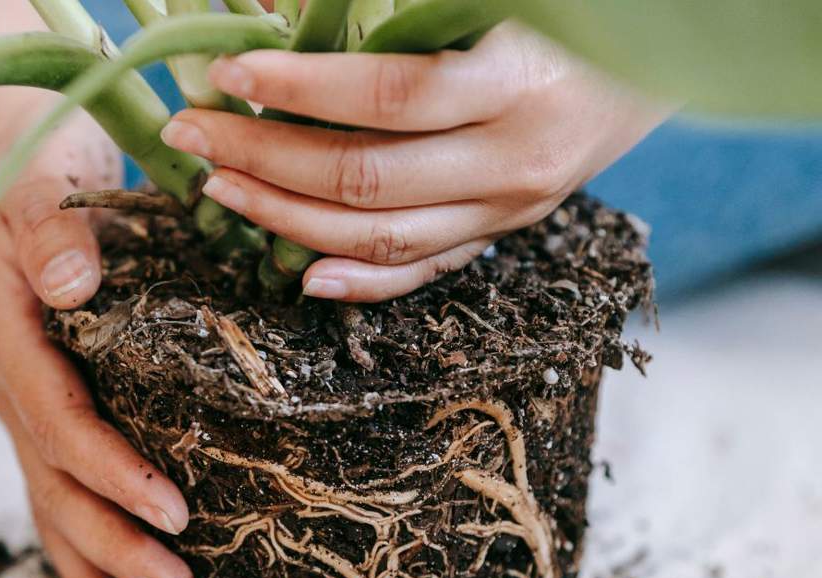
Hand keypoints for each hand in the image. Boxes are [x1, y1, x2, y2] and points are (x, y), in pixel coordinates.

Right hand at [0, 110, 194, 577]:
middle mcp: (14, 387)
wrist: (20, 172)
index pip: (58, 421)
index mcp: (11, 339)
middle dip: (113, 547)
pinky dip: (92, 546)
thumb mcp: (41, 187)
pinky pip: (64, 489)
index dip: (109, 470)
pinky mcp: (52, 412)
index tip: (172, 507)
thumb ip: (52, 232)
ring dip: (100, 567)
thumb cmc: (39, 175)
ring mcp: (28, 408)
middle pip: (56, 485)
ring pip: (55, 503)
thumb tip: (71, 283)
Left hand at [159, 22, 669, 301]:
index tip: (226, 72)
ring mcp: (510, 209)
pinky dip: (360, 282)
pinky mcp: (503, 234)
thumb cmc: (564, 12)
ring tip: (219, 190)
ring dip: (285, 217)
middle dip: (262, 156)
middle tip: (192, 133)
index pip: (386, 95)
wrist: (652, 61)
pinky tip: (300, 274)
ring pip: (380, 236)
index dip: (298, 87)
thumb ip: (397, 9)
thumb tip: (281, 5)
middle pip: (365, 176)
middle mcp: (515, 160)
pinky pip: (424, 272)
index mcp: (517, 83)